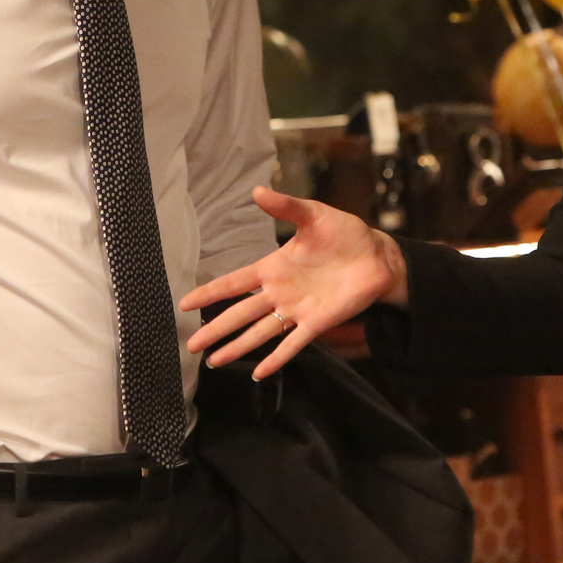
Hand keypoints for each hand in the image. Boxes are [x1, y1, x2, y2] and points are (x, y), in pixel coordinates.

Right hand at [181, 187, 408, 380]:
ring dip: (237, 347)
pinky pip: (293, 344)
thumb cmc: (345, 233)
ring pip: (260, 332)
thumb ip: (286, 207)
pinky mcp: (317, 323)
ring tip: (215, 361)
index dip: (210, 292)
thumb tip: (257, 190)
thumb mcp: (313, 215)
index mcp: (273, 267)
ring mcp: (297, 310)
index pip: (234, 282)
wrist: (377, 255)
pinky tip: (259, 372)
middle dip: (215, 329)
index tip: (185, 304)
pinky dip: (276, 358)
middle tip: (191, 345)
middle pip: (240, 313)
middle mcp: (279, 292)